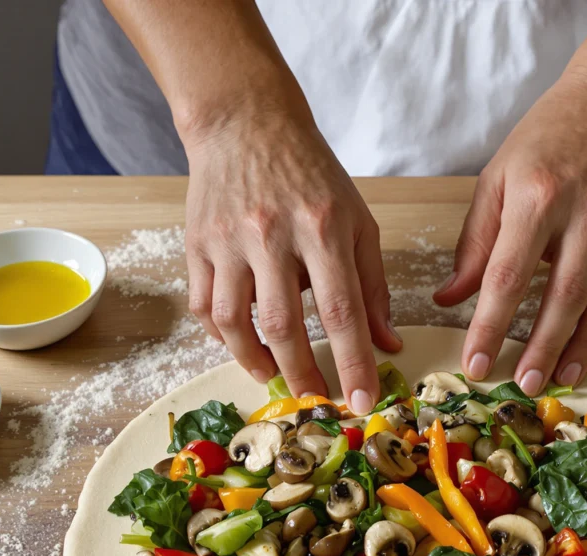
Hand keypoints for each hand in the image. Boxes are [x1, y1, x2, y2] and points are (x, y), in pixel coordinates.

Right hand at [184, 113, 400, 413]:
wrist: (246, 122)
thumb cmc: (311, 176)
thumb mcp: (358, 221)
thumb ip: (374, 286)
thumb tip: (387, 345)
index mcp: (323, 226)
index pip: (341, 310)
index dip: (353, 362)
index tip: (362, 402)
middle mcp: (272, 234)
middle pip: (285, 325)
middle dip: (304, 374)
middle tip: (317, 401)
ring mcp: (228, 239)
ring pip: (235, 321)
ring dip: (256, 362)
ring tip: (276, 376)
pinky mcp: (198, 244)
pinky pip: (204, 306)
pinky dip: (223, 337)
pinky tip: (243, 345)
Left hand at [434, 62, 586, 393]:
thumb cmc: (551, 135)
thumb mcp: (500, 177)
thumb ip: (476, 242)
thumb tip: (450, 298)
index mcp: (538, 196)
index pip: (507, 276)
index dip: (489, 327)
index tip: (475, 365)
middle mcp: (586, 211)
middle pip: (564, 296)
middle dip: (543, 348)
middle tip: (527, 386)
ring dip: (585, 344)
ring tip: (566, 377)